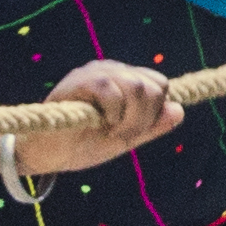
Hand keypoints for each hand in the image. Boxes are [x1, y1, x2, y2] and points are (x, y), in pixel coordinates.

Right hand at [0, 56, 186, 180]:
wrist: (45, 154)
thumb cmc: (82, 145)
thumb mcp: (125, 139)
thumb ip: (152, 126)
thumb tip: (179, 110)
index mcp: (123, 79)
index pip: (159, 84)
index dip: (154, 112)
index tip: (133, 132)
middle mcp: (111, 70)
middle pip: (153, 85)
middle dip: (144, 118)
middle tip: (121, 134)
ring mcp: (94, 73)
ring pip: (137, 86)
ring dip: (129, 119)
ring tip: (109, 130)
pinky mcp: (77, 81)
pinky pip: (109, 89)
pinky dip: (111, 113)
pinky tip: (98, 124)